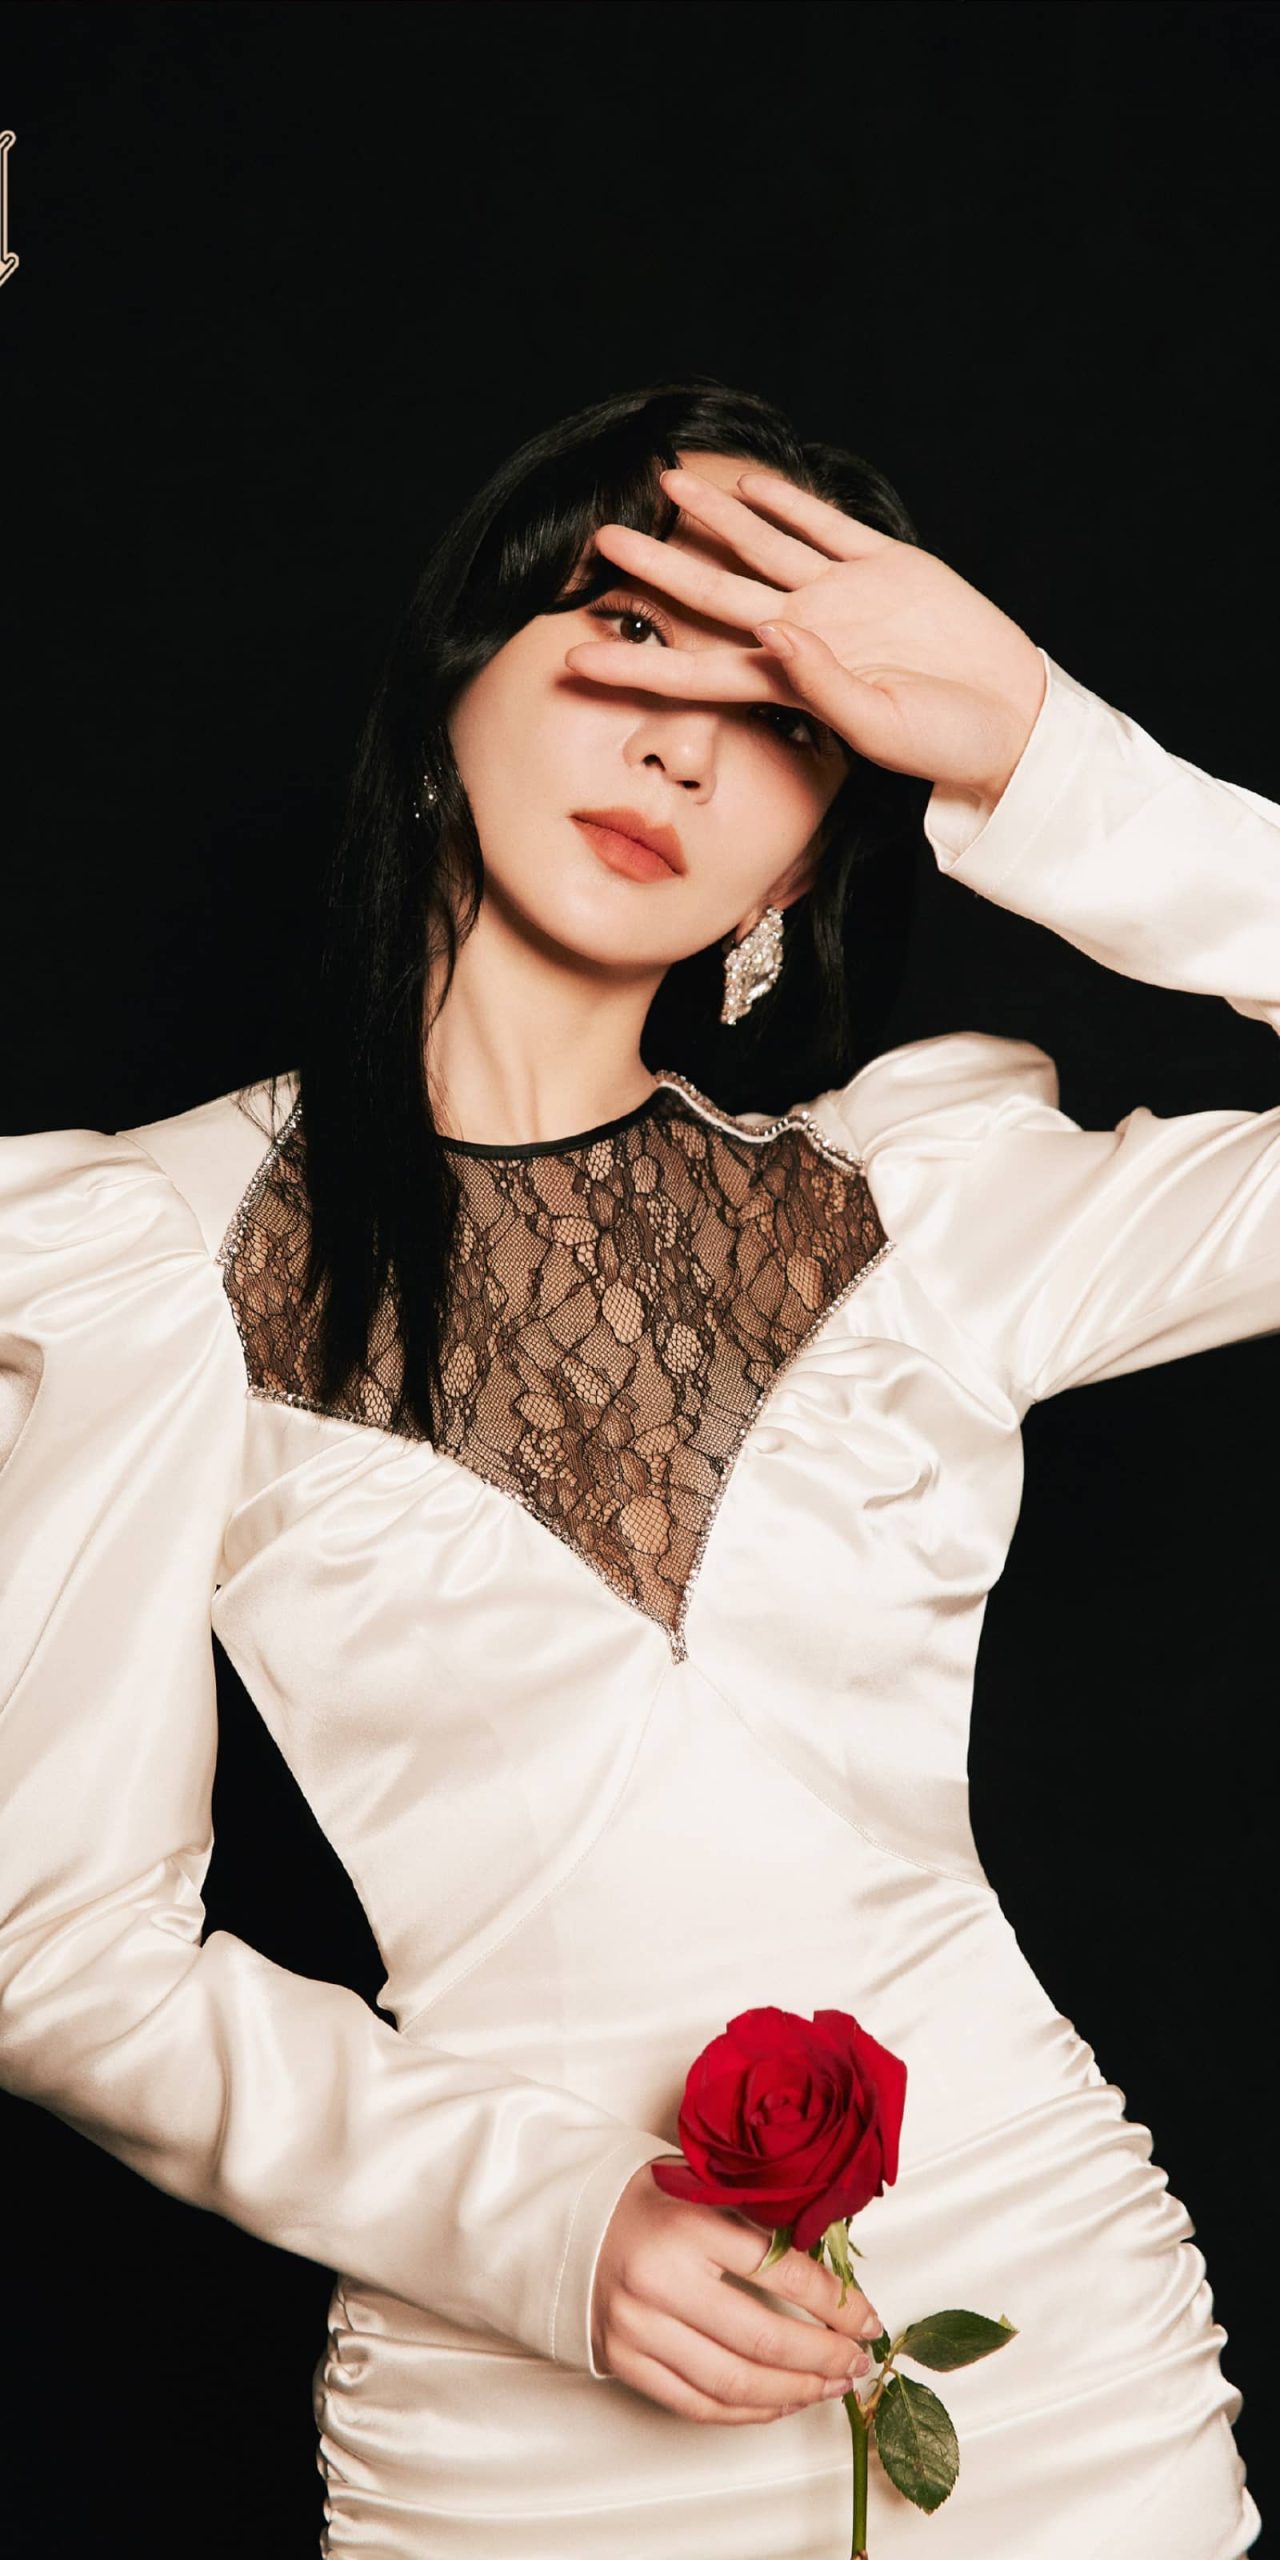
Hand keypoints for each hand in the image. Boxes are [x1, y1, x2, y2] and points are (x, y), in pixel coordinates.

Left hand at [563, 464, 1046, 805]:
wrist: (1014, 719)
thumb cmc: (945, 743)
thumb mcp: (880, 726)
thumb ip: (822, 684)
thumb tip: (771, 632)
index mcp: (792, 683)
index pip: (695, 672)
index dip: (637, 665)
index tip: (576, 657)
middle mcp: (806, 633)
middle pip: (712, 597)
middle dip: (656, 570)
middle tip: (599, 544)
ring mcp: (844, 596)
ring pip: (762, 548)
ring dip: (715, 517)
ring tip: (667, 483)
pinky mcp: (889, 564)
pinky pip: (827, 525)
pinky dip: (790, 502)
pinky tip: (752, 482)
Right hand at [589, 2163, 882, 2424]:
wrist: (567, 2221)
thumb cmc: (649, 2201)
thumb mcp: (705, 2188)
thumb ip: (763, 2218)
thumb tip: (840, 2265)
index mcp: (688, 2225)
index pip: (780, 2271)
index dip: (835, 2303)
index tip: (868, 2319)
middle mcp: (660, 2280)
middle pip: (762, 2339)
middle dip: (824, 2358)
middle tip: (858, 2362)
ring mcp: (638, 2327)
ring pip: (733, 2382)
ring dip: (794, 2392)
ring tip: (831, 2387)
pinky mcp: (623, 2362)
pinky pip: (697, 2404)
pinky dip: (749, 2412)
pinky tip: (782, 2402)